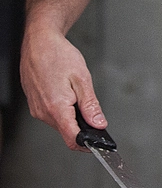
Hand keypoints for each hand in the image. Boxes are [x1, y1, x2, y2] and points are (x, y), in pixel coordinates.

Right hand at [20, 24, 106, 150]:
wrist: (39, 42)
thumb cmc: (58, 55)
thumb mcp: (82, 79)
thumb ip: (91, 105)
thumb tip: (99, 124)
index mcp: (56, 107)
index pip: (73, 139)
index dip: (88, 144)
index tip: (100, 143)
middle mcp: (43, 112)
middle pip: (67, 132)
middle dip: (83, 127)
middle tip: (93, 112)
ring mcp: (37, 109)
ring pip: (60, 123)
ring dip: (73, 116)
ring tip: (77, 95)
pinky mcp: (35, 104)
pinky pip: (52, 114)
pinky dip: (64, 109)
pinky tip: (67, 93)